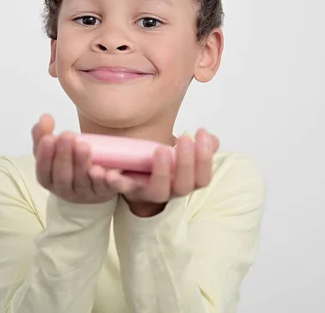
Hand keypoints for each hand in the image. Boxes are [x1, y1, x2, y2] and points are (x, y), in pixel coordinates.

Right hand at [32, 114, 117, 203]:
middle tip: (68, 136)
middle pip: (63, 176)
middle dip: (64, 156)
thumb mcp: (53, 149)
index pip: (43, 170)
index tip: (49, 138)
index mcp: (49, 179)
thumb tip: (45, 118)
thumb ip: (44, 134)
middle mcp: (65, 189)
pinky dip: (108, 181)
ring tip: (84, 146)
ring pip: (83, 182)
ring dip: (82, 164)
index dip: (45, 155)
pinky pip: (107, 188)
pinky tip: (108, 172)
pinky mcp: (104, 192)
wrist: (91, 181)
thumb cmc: (68, 163)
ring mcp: (85, 193)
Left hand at [99, 129, 219, 215]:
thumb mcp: (179, 152)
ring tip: (161, 150)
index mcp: (185, 182)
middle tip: (185, 138)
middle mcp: (169, 191)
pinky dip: (117, 181)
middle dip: (186, 162)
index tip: (201, 132)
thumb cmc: (160, 162)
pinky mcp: (127, 189)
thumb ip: (198, 146)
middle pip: (184, 185)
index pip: (202, 178)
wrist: (133, 175)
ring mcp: (148, 192)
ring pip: (158, 191)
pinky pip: (122, 188)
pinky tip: (113, 170)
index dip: (205, 157)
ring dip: (162, 172)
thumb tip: (211, 138)